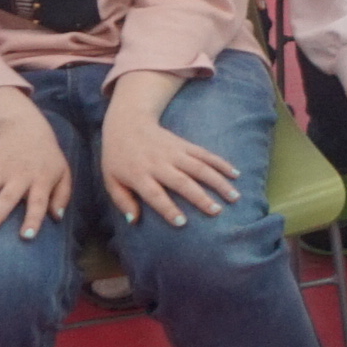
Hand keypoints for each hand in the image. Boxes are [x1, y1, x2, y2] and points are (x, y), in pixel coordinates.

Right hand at [0, 88, 71, 239]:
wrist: (27, 129)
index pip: (38, 201)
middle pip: (4, 198)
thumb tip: (56, 217)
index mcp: (40, 179)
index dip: (33, 218)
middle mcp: (17, 176)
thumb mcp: (63, 173)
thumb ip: (62, 196)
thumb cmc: (47, 158)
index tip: (26, 237)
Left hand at [98, 72, 239, 225]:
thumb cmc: (118, 157)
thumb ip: (122, 200)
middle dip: (200, 197)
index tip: (183, 223)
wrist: (127, 123)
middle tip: (216, 211)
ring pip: (199, 167)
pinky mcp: (184, 145)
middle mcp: (159, 164)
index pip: (155, 195)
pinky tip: (235, 174)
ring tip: (234, 196)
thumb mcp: (110, 180)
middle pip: (182, 182)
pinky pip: (206, 154)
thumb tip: (133, 221)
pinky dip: (221, 163)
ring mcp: (174, 153)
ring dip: (218, 181)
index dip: (169, 209)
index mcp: (139, 175)